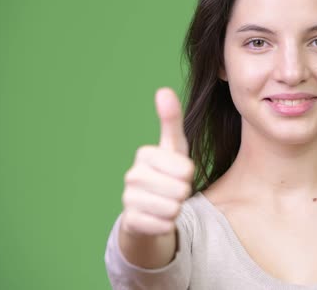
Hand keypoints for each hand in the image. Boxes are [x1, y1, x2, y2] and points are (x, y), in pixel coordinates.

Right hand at [120, 87, 193, 236]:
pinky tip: (157, 218)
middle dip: (183, 193)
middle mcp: (132, 175)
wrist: (148, 211)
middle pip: (181, 189)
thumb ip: (171, 121)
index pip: (186, 168)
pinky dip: (166, 224)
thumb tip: (163, 90)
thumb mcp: (174, 148)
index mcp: (144, 154)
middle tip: (172, 190)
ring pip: (173, 208)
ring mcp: (128, 199)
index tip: (178, 173)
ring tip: (165, 203)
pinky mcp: (131, 222)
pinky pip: (164, 225)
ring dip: (175, 209)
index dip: (188, 174)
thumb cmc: (166, 174)